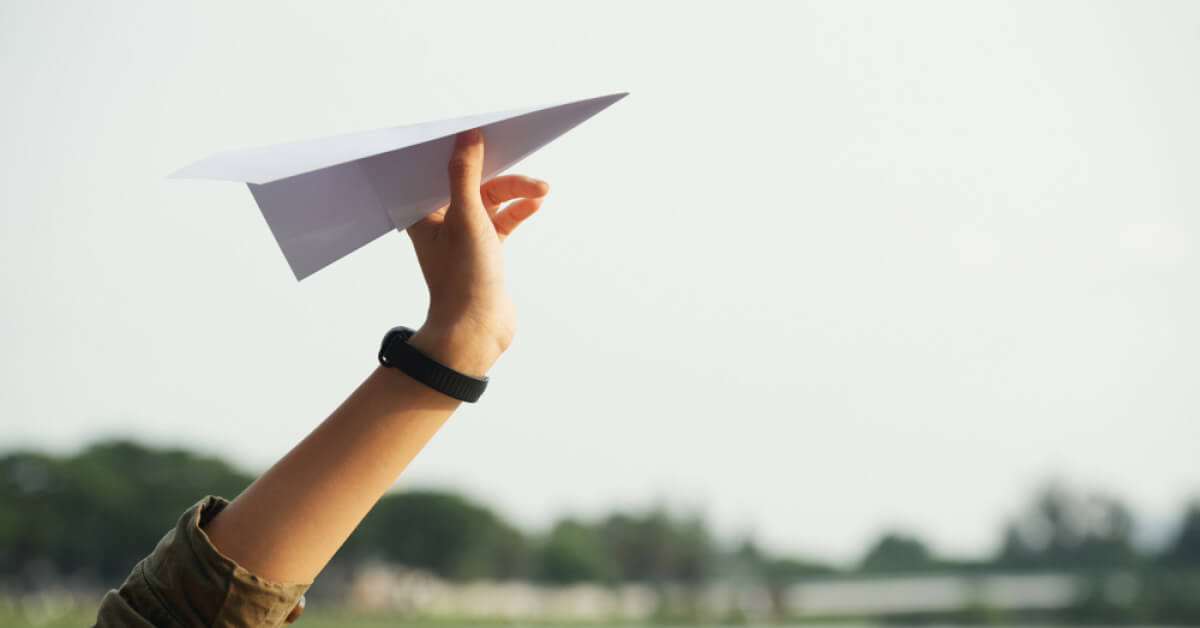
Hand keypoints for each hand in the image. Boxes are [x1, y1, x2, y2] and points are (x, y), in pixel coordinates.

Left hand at [406, 129, 548, 374]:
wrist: (477, 331)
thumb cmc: (463, 279)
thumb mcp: (467, 218)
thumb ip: (466, 175)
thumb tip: (469, 136)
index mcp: (423, 211)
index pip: (441, 167)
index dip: (464, 148)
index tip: (488, 130)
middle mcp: (440, 220)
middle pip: (473, 180)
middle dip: (501, 171)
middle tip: (524, 157)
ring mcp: (464, 234)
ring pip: (492, 198)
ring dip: (517, 191)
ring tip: (541, 188)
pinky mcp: (485, 248)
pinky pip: (503, 218)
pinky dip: (519, 208)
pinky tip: (535, 202)